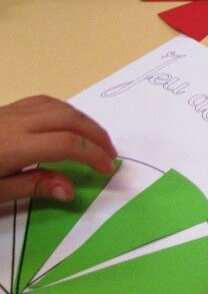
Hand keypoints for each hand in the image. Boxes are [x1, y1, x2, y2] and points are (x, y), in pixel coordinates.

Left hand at [0, 95, 116, 202]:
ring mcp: (12, 112)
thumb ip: (32, 186)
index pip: (67, 143)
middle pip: (70, 119)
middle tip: (110, 154)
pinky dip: (66, 111)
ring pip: (60, 107)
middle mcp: (17, 123)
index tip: (107, 169)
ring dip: (85, 122)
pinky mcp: (7, 109)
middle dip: (97, 135)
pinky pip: (45, 102)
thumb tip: (69, 190)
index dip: (93, 155)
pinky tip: (69, 123)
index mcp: (14, 146)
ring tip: (95, 139)